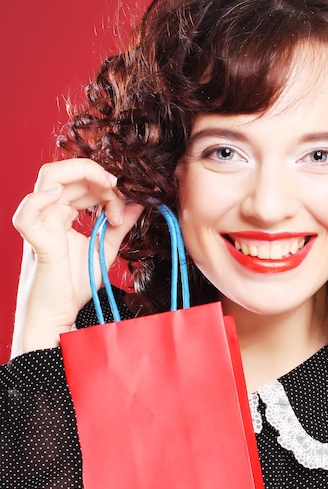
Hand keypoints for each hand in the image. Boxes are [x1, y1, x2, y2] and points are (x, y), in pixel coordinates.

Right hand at [11, 159, 143, 355]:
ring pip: (49, 178)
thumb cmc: (75, 285)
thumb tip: (139, 203)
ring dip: (84, 175)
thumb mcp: (106, 249)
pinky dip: (41, 199)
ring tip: (109, 190)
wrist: (59, 314)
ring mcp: (40, 224)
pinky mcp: (35, 241)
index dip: (107, 183)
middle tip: (123, 194)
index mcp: (62, 213)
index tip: (130, 201)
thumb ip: (120, 225)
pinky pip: (27, 213)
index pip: (81, 180)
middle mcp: (48, 213)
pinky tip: (63, 197)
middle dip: (101, 177)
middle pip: (68, 173)